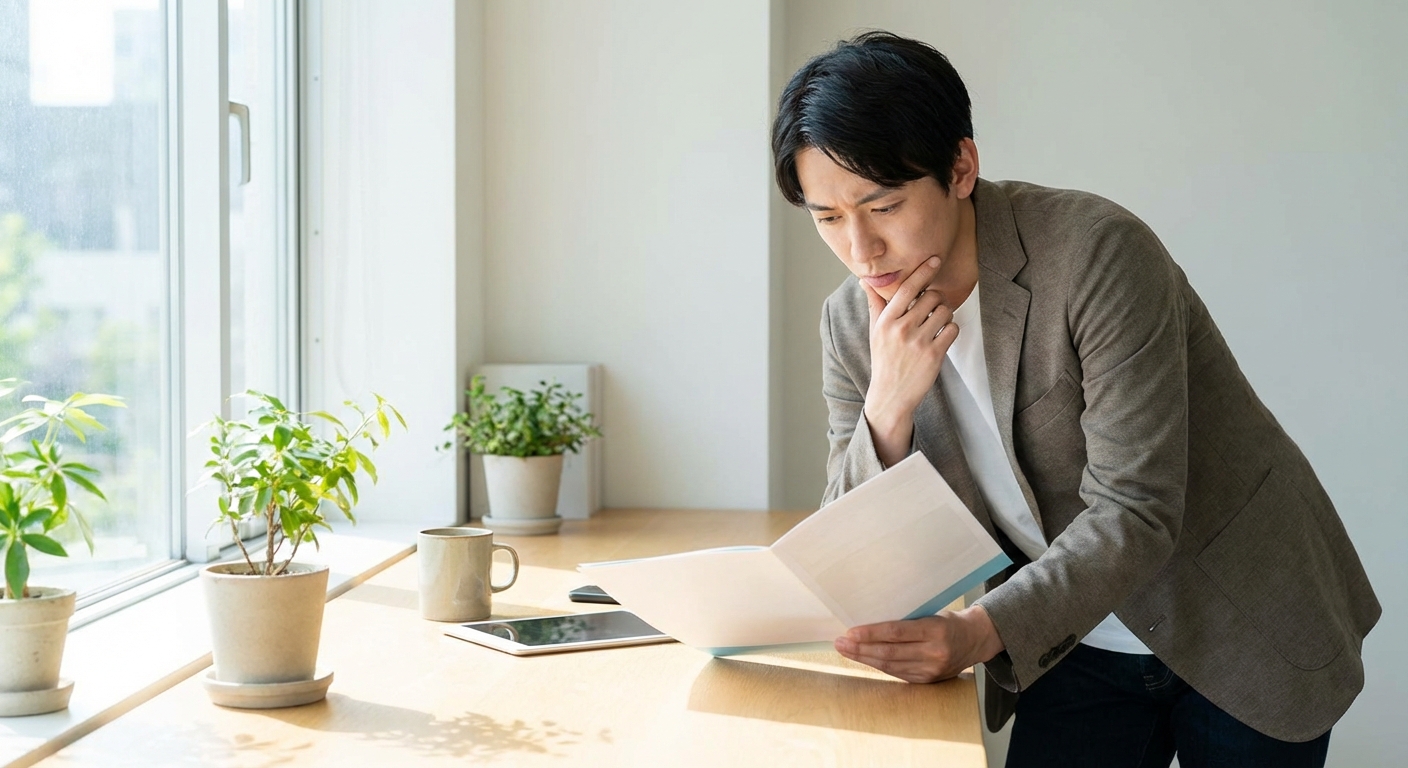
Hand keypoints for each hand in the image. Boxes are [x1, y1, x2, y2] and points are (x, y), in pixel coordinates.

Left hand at [834, 605, 1003, 683]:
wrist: (975, 640)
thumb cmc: (948, 621)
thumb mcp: (931, 613)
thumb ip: (906, 620)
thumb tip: (869, 621)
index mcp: (935, 630)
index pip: (896, 632)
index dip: (871, 634)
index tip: (850, 632)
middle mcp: (934, 652)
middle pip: (889, 652)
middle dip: (860, 648)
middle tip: (840, 643)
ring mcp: (931, 669)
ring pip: (890, 666)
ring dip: (864, 659)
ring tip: (846, 651)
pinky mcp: (927, 680)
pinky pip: (897, 673)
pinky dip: (878, 666)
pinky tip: (864, 659)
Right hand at [862, 256, 957, 465]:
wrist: (891, 395)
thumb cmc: (884, 361)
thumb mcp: (875, 332)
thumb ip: (875, 305)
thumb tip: (865, 281)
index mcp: (886, 321)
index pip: (906, 288)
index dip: (923, 271)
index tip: (934, 259)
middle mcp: (901, 329)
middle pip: (931, 297)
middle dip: (936, 300)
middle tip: (933, 309)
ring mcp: (918, 342)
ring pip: (945, 311)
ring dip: (945, 315)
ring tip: (937, 325)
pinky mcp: (934, 354)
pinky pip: (953, 329)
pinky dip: (952, 330)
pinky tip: (942, 337)